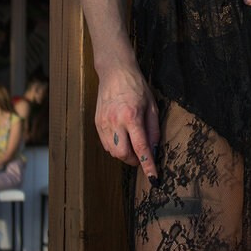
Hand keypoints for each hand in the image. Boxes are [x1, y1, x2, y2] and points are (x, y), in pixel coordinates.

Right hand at [95, 64, 159, 182]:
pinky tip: (122, 138)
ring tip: (132, 144)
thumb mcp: (152, 106)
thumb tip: (153, 150)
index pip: (141, 148)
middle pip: (123, 154)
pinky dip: (115, 147)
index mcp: (132, 116)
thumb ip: (153, 130)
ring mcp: (103, 123)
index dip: (148, 165)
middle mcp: (115, 122)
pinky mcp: (97, 123)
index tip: (153, 178)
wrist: (115, 72)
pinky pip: (105, 144)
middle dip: (134, 161)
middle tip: (141, 157)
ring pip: (112, 152)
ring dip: (124, 154)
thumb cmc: (137, 86)